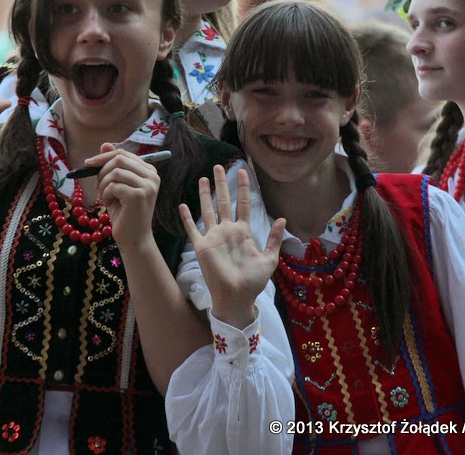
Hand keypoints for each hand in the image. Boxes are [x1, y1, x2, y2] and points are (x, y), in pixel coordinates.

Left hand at [92, 143, 161, 248]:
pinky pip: (114, 185)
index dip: (103, 157)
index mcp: (149, 170)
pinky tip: (109, 204)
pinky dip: (106, 194)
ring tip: (105, 197)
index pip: (123, 153)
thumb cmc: (125, 212)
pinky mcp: (139, 195)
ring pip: (115, 172)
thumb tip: (105, 144)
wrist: (134, 237)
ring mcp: (147, 185)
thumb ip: (113, 165)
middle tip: (97, 186)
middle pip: (119, 159)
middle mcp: (152, 175)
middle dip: (101, 170)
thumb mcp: (117, 185)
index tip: (88, 164)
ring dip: (103, 185)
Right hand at [179, 165, 285, 328]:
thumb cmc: (254, 281)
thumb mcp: (269, 259)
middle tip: (218, 166)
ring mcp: (214, 237)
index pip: (243, 204)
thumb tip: (282, 218)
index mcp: (244, 232)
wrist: (237, 298)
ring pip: (208, 210)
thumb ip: (274, 239)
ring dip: (205, 194)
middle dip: (222, 184)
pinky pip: (193, 229)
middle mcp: (228, 231)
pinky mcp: (202, 247)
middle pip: (224, 201)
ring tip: (203, 178)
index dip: (243, 187)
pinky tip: (182, 205)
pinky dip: (187, 218)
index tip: (243, 170)